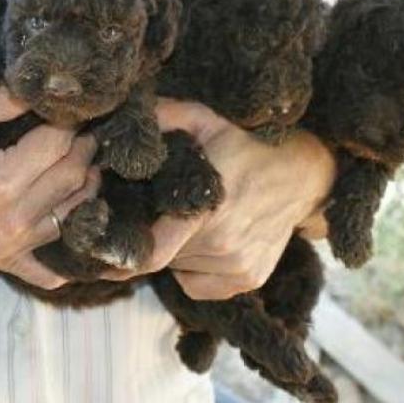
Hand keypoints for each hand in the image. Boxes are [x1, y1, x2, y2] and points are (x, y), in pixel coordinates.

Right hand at [0, 87, 99, 288]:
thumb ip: (0, 98)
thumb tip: (43, 87)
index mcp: (0, 183)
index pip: (58, 145)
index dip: (70, 122)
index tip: (73, 108)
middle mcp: (10, 222)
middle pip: (72, 179)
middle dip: (84, 150)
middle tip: (85, 130)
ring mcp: (7, 248)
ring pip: (71, 217)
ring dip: (84, 189)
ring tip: (82, 163)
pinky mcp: (0, 261)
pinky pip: (47, 270)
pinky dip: (69, 258)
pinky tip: (80, 239)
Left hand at [101, 100, 334, 299]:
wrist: (303, 173)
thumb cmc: (245, 143)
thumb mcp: (202, 119)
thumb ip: (161, 117)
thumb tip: (117, 126)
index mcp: (204, 210)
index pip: (151, 252)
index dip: (120, 255)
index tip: (100, 248)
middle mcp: (222, 245)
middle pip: (161, 255)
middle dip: (150, 236)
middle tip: (158, 211)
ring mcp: (237, 267)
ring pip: (179, 268)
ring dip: (174, 250)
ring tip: (191, 219)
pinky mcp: (248, 280)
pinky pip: (198, 284)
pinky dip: (193, 268)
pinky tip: (207, 240)